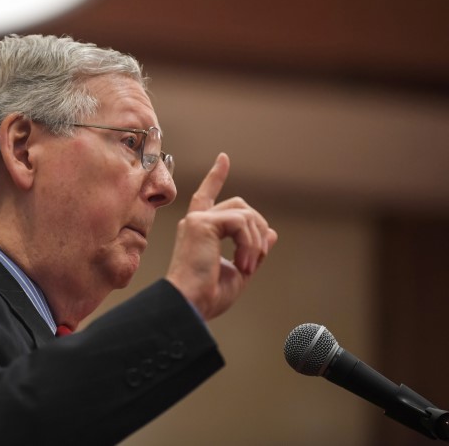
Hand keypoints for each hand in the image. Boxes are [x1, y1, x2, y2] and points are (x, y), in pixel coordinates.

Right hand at [165, 153, 277, 319]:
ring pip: (245, 214)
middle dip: (258, 229)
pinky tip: (243, 263)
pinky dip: (249, 244)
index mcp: (201, 231)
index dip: (216, 177)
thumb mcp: (239, 271)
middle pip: (240, 206)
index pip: (208, 196)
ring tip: (247, 266)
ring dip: (256, 242)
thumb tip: (271, 233)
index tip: (223, 158)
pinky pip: (240, 222)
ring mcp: (197, 219)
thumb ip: (253, 251)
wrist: (191, 303)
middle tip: (256, 260)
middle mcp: (196, 221)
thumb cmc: (208, 295)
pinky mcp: (201, 222)